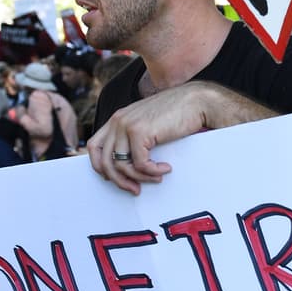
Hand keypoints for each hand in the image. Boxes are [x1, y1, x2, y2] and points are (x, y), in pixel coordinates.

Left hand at [89, 84, 235, 194]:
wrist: (196, 102)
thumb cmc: (178, 114)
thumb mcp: (149, 125)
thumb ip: (135, 138)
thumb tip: (127, 164)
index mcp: (118, 118)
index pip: (95, 146)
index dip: (101, 166)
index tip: (116, 178)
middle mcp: (118, 120)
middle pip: (104, 160)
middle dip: (118, 180)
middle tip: (135, 189)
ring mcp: (126, 125)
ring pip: (121, 166)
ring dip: (140, 178)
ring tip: (156, 178)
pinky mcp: (139, 131)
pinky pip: (140, 164)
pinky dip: (152, 171)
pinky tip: (165, 168)